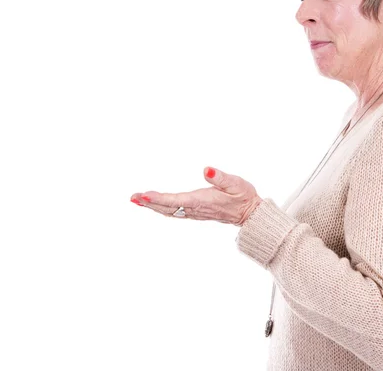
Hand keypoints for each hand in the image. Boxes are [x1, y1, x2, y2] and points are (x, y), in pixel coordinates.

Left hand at [130, 167, 262, 226]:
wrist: (250, 214)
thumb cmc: (243, 196)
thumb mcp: (235, 182)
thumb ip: (220, 177)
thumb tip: (205, 169)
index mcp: (202, 200)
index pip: (175, 200)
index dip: (158, 198)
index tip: (143, 195)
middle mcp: (196, 208)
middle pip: (167, 207)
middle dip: (149, 203)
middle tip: (133, 197)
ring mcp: (195, 212)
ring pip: (169, 211)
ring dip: (153, 206)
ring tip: (137, 200)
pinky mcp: (196, 212)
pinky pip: (174, 212)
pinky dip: (162, 208)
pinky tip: (155, 205)